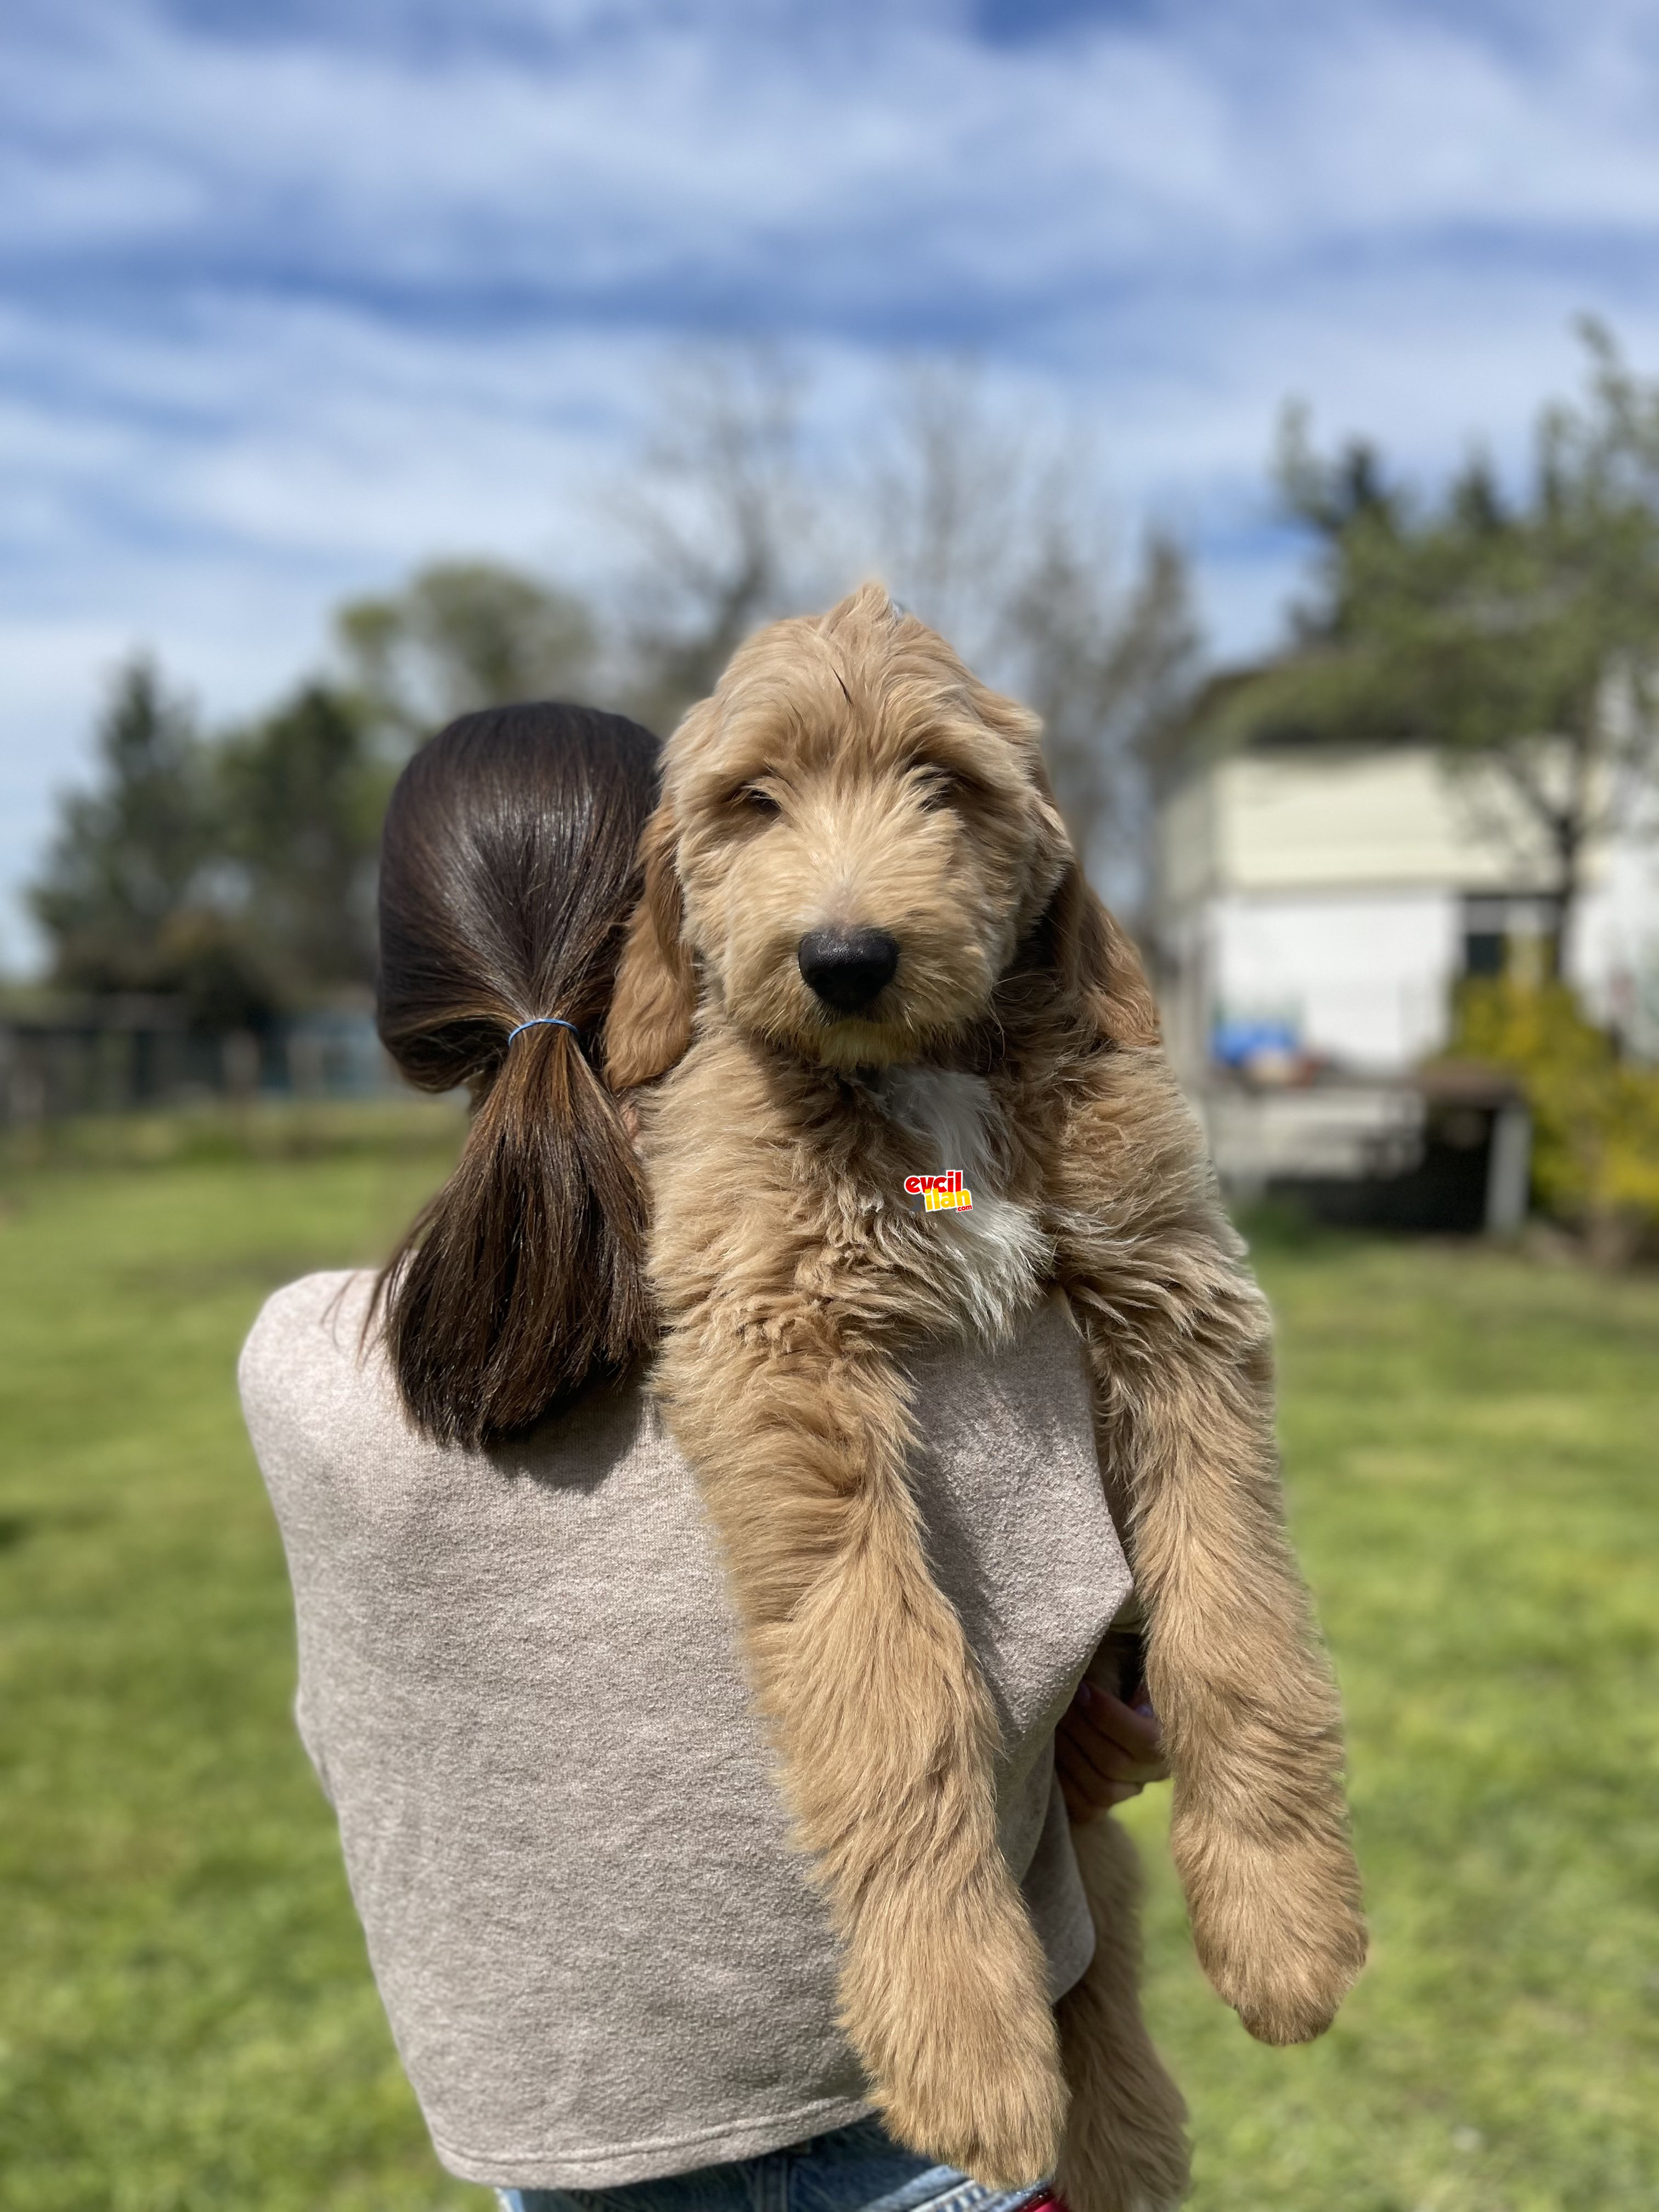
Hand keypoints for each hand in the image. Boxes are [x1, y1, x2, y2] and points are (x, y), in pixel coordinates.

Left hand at [1056, 1678, 1169, 1821]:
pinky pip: (1085, 1809)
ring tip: (1050, 1725)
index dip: (1109, 1717)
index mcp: (1169, 1737)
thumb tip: (1112, 1681)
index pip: (1144, 1741)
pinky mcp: (1101, 1806)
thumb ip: (1126, 1676)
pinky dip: (1063, 1783)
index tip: (1083, 1690)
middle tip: (1058, 1704)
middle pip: (1116, 1764)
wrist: (1101, 1694)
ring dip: (1068, 1754)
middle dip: (1081, 1731)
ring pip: (1100, 1789)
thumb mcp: (1125, 1668)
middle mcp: (1153, 1772)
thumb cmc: (1115, 1674)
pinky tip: (1048, 1756)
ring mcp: (1127, 1791)